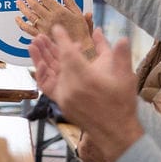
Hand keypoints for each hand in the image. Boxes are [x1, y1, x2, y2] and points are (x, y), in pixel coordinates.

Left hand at [16, 0, 92, 49]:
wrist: (81, 48)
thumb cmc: (80, 30)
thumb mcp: (77, 12)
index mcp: (60, 11)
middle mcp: (50, 19)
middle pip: (35, 5)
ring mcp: (44, 28)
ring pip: (30, 15)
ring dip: (22, 7)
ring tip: (18, 1)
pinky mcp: (41, 36)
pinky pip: (28, 29)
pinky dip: (21, 24)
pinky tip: (17, 19)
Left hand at [30, 27, 142, 161]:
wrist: (116, 133)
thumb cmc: (122, 103)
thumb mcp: (125, 76)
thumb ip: (120, 54)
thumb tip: (119, 37)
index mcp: (87, 77)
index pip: (68, 53)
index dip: (61, 39)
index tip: (56, 28)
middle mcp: (72, 87)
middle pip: (55, 61)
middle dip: (48, 47)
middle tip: (41, 35)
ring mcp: (64, 97)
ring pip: (49, 73)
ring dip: (41, 58)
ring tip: (35, 45)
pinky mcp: (61, 104)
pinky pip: (48, 87)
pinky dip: (43, 75)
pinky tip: (41, 65)